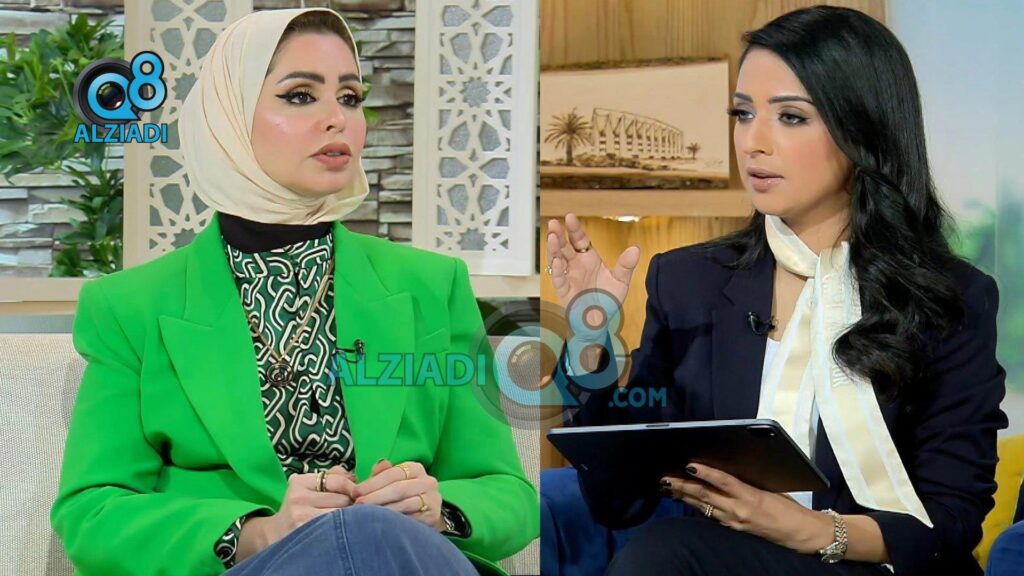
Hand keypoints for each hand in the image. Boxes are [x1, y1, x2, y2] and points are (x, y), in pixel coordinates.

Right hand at [238, 466, 355, 559]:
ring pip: (341, 514)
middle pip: (343, 499)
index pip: (338, 481)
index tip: (353, 495)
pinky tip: (335, 530)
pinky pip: (334, 528)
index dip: (351, 488)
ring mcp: (301, 516)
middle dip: (349, 505)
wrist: (276, 533)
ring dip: (347, 518)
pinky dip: (339, 529)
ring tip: (339, 521)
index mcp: (299, 482)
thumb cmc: (300, 507)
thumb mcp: (309, 487)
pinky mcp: (305, 533)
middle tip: (345, 510)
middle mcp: (298, 497)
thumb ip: (332, 476)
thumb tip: (354, 477)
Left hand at [352, 459, 443, 530]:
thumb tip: (377, 465)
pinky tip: (382, 524)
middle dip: (375, 497)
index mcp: (415, 469)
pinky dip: (396, 522)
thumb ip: (382, 474)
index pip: (392, 473)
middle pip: (399, 488)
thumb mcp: (393, 481)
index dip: (372, 483)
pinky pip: (412, 519)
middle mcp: (427, 481)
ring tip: (367, 515)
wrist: (427, 513)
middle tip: (358, 504)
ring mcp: (432, 499)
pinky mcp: (432, 516)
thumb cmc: (404, 495)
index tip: (355, 492)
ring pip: (405, 504)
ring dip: (384, 510)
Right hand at [546, 213, 639, 314]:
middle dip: (559, 235)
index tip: (570, 217)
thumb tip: (635, 249)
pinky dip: (558, 270)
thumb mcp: (620, 281)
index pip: (579, 239)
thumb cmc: (607, 300)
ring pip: (558, 260)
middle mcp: (576, 265)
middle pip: (564, 246)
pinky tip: (558, 261)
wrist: (599, 322)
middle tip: (553, 224)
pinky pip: (560, 279)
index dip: (574, 229)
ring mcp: (569, 277)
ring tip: (552, 238)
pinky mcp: (565, 291)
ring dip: (554, 249)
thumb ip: (626, 265)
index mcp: (588, 258)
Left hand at [660, 463, 833, 553]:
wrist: (801, 532)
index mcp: (751, 496)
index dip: (705, 473)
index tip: (689, 465)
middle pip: (705, 495)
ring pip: (703, 506)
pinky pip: (710, 516)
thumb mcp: (770, 489)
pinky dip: (696, 506)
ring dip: (684, 496)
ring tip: (667, 487)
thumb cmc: (789, 507)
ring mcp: (734, 521)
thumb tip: (726, 469)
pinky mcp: (733, 528)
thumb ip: (748, 481)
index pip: (723, 481)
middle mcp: (739, 510)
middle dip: (683, 486)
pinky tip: (685, 500)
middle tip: (665, 478)